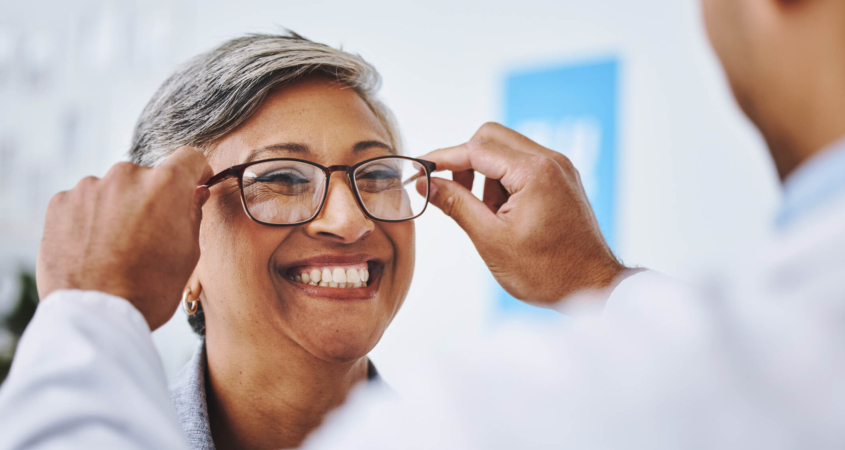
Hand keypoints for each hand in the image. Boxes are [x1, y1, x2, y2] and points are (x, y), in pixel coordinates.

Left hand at [36, 147, 212, 329]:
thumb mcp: (188, 253)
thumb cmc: (150, 288)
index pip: (189, 157)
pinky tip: (94, 247)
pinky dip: (90, 218)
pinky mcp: (61, 202)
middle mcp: (126, 176)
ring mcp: (89, 187)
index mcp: (165, 185)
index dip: (195, 172)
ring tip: (116, 246)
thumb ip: (192, 214)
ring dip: (118, 207)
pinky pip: (84, 202)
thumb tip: (193, 193)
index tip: (193, 185)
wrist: (97, 315)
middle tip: (150, 233)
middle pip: (147, 177)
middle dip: (151, 198)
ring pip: (113, 190)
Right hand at [419, 123, 625, 305]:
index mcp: (534, 172)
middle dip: (465, 162)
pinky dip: (504, 182)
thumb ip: (455, 204)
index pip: (476, 148)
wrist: (593, 288)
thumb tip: (425, 183)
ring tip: (488, 217)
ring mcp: (560, 168)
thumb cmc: (546, 272)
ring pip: (505, 151)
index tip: (419, 170)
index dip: (442, 158)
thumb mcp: (490, 239)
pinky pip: (522, 165)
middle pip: (491, 138)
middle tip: (451, 194)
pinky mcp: (562, 179)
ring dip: (485, 175)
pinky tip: (502, 214)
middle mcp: (551, 160)